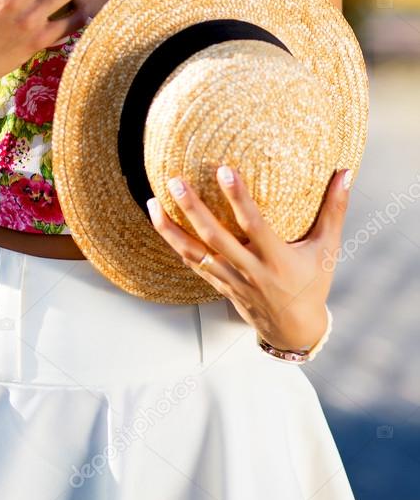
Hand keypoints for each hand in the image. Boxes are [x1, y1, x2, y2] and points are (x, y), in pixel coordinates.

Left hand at [146, 166, 351, 351]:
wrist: (293, 330)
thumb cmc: (312, 283)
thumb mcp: (328, 249)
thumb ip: (335, 209)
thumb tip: (346, 170)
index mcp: (277, 259)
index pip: (255, 225)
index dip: (240, 199)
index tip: (224, 170)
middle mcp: (250, 270)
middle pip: (215, 238)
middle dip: (194, 209)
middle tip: (175, 180)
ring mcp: (230, 280)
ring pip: (194, 253)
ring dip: (170, 228)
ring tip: (152, 201)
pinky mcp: (217, 284)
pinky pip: (190, 262)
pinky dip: (173, 242)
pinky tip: (158, 219)